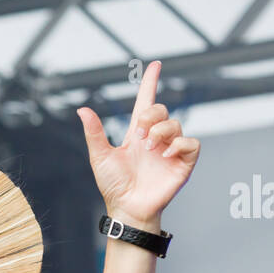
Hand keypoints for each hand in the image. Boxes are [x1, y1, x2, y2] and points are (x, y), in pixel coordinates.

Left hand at [76, 60, 199, 228]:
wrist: (127, 208)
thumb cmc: (114, 185)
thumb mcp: (100, 156)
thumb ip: (94, 132)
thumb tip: (82, 110)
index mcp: (137, 134)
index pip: (146, 102)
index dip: (150, 83)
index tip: (155, 65)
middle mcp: (155, 139)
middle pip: (161, 110)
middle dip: (150, 116)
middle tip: (139, 135)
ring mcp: (170, 150)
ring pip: (176, 124)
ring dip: (161, 132)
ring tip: (150, 148)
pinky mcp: (183, 163)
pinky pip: (191, 143)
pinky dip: (179, 145)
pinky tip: (165, 155)